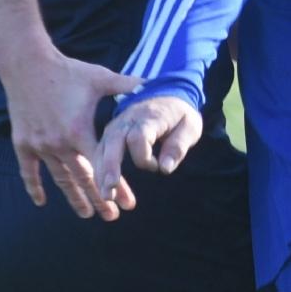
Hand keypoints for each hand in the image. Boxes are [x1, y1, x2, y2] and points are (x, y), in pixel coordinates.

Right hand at [0, 51, 139, 218]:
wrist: (27, 64)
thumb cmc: (67, 70)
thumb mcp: (100, 78)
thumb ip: (127, 85)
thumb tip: (153, 84)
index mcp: (80, 131)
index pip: (103, 166)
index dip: (117, 187)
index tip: (127, 204)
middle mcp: (60, 143)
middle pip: (83, 179)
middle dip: (99, 199)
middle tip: (112, 216)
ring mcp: (40, 145)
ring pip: (60, 179)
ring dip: (74, 198)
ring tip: (86, 214)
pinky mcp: (23, 143)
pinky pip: (29, 171)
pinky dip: (35, 188)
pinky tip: (42, 202)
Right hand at [91, 94, 203, 212]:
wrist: (168, 95)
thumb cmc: (180, 115)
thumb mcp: (190, 127)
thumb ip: (178, 146)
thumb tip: (165, 168)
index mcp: (149, 116)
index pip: (138, 137)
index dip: (144, 157)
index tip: (156, 166)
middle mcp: (128, 119)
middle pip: (114, 141)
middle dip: (110, 166)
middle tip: (110, 189)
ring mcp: (116, 126)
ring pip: (103, 148)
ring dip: (102, 172)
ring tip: (106, 196)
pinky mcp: (110, 134)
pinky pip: (100, 151)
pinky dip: (99, 170)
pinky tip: (103, 188)